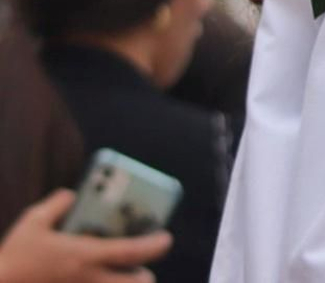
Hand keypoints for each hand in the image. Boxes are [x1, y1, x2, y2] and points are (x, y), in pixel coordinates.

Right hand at [0, 191, 170, 282]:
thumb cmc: (13, 259)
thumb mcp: (32, 223)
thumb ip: (56, 205)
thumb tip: (72, 195)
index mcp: (85, 256)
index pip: (134, 251)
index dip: (157, 244)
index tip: (165, 237)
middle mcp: (90, 280)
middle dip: (144, 275)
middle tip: (138, 266)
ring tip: (117, 276)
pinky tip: (92, 281)